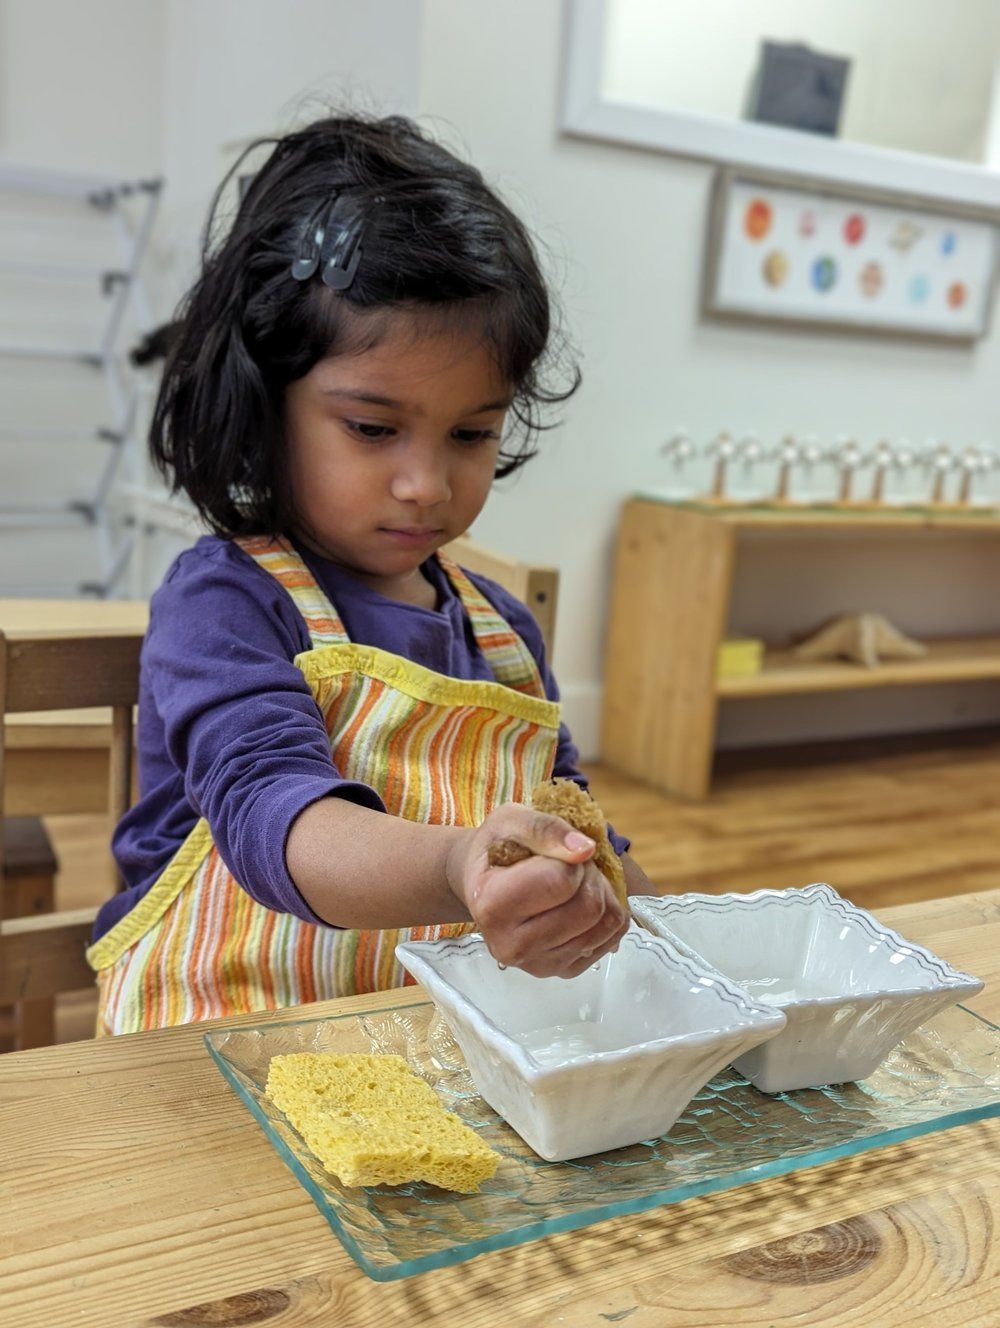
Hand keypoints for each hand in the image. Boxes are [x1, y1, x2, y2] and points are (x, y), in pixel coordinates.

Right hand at [446, 803, 629, 978]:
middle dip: (589, 876)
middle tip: (569, 865)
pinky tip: (579, 903)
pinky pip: (611, 938)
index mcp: (492, 906)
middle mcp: (511, 946)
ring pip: (606, 924)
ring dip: (601, 893)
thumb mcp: (510, 821)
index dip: (569, 857)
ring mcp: (539, 965)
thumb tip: (585, 850)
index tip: (552, 852)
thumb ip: (545, 828)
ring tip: (574, 883)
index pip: (562, 881)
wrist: (483, 885)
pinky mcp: (563, 971)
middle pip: (589, 907)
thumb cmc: (495, 851)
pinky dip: (606, 913)